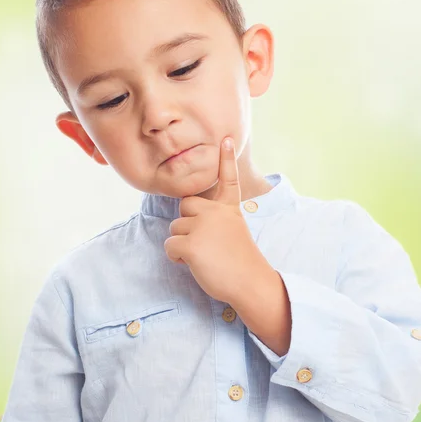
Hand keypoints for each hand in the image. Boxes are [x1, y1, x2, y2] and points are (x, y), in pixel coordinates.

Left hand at [164, 137, 272, 303]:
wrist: (250, 282)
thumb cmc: (241, 262)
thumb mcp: (234, 232)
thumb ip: (216, 221)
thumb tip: (193, 221)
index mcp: (228, 209)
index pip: (228, 179)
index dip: (227, 159)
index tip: (227, 139)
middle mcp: (215, 212)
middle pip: (185, 206)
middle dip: (188, 223)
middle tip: (206, 243)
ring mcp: (202, 226)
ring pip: (175, 228)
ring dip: (183, 244)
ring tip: (205, 256)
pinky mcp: (190, 244)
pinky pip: (170, 245)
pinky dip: (177, 257)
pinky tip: (195, 263)